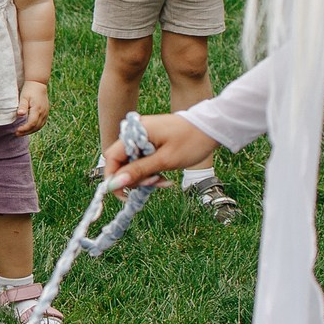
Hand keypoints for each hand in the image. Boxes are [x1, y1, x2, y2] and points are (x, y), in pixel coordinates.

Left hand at [14, 80, 50, 135]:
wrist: (38, 84)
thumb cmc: (29, 90)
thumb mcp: (23, 97)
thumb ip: (22, 106)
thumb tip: (20, 114)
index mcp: (37, 109)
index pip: (32, 123)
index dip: (24, 129)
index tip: (17, 131)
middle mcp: (43, 112)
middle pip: (36, 127)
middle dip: (26, 132)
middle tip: (17, 134)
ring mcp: (46, 113)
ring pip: (39, 126)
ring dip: (31, 131)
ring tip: (22, 133)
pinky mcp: (46, 112)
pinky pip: (42, 123)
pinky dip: (36, 128)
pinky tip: (29, 128)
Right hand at [102, 112, 218, 190]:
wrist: (211, 128)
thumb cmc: (190, 141)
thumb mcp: (165, 160)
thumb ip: (138, 170)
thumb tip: (116, 182)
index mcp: (136, 132)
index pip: (112, 158)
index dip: (114, 177)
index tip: (124, 194)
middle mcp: (135, 132)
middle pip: (121, 162)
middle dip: (134, 178)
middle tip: (154, 184)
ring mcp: (143, 137)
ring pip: (132, 164)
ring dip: (145, 177)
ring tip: (163, 181)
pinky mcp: (150, 141)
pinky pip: (142, 160)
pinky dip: (151, 171)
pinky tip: (164, 177)